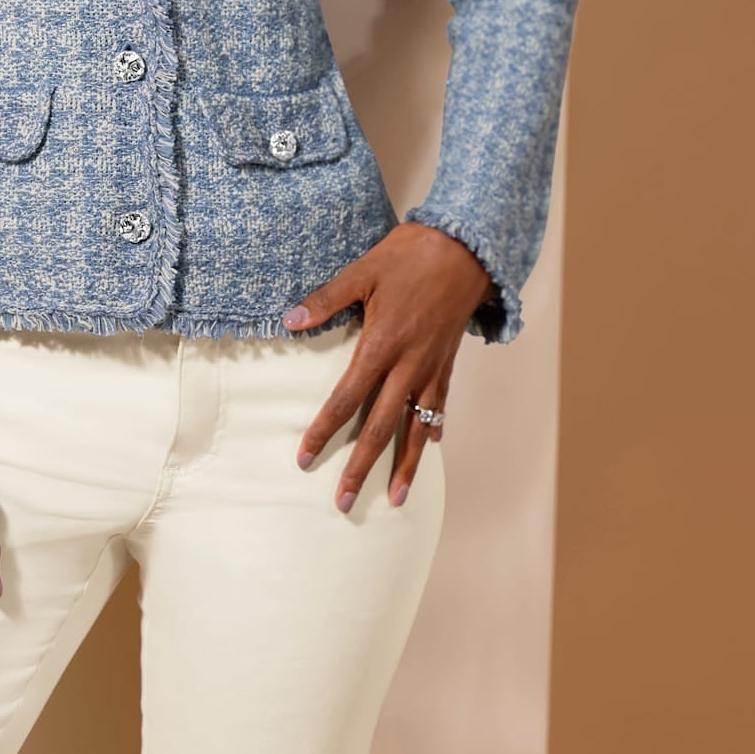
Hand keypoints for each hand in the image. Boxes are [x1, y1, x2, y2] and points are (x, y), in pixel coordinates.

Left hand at [280, 221, 497, 512]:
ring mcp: (431, 369)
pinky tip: (429, 447)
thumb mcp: (362, 271)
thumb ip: (326, 299)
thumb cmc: (409, 257)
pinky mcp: (448, 364)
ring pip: (416, 429)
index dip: (324, 430)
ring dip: (406, 466)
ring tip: (396, 499)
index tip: (306, 458)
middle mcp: (408, 367)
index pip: (346, 399)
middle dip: (360, 467)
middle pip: (379, 428)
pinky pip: (439, 407)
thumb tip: (288, 320)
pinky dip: (432, 429)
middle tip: (343, 503)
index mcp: (382, 346)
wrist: (466, 250)